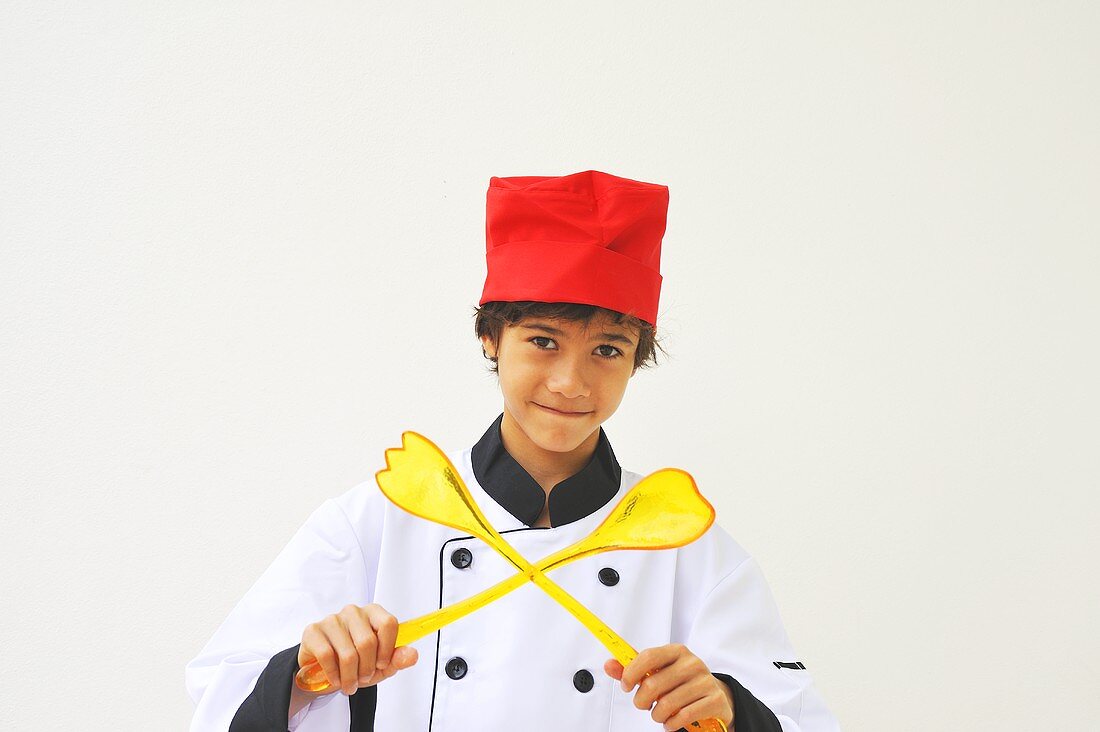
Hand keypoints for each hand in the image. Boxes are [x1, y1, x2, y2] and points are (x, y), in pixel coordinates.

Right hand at [298, 603, 417, 696]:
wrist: (324, 671)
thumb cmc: (355, 663)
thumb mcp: (380, 665)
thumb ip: (398, 659)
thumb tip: (412, 655)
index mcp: (373, 613)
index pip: (388, 623)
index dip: (387, 649)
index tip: (382, 664)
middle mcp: (353, 612)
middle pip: (367, 642)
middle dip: (367, 669)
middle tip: (363, 678)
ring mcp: (332, 619)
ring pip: (348, 653)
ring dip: (350, 676)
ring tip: (349, 682)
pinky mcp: (314, 631)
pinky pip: (327, 656)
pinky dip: (333, 674)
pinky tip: (335, 678)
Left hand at [605, 644, 733, 731]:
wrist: (715, 696)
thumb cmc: (681, 683)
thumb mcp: (659, 672)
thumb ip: (633, 669)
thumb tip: (609, 665)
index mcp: (676, 651)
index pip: (648, 656)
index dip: (631, 673)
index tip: (626, 686)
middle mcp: (692, 663)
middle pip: (653, 684)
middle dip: (641, 701)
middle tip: (644, 705)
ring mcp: (705, 681)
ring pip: (667, 704)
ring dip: (657, 715)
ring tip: (659, 714)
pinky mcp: (714, 700)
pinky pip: (683, 716)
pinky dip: (671, 724)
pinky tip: (671, 721)